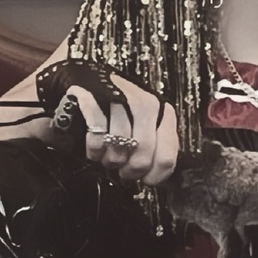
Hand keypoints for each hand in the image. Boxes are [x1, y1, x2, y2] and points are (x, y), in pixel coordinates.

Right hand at [61, 79, 179, 186]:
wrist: (91, 77)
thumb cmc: (120, 108)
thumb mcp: (145, 123)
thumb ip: (156, 145)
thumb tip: (155, 176)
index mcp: (162, 112)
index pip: (167, 156)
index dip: (155, 175)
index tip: (146, 179)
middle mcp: (146, 104)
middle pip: (142, 157)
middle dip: (129, 170)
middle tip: (122, 168)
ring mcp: (121, 100)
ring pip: (119, 149)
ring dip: (110, 159)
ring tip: (107, 154)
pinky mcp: (95, 100)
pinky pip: (97, 138)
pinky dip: (94, 149)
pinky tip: (95, 148)